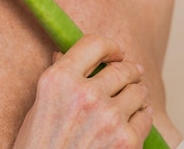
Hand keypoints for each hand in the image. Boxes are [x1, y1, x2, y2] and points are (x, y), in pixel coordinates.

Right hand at [13, 34, 152, 148]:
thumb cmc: (38, 146)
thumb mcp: (40, 105)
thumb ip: (57, 77)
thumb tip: (63, 54)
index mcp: (60, 79)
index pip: (94, 43)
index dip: (109, 47)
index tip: (114, 53)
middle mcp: (85, 94)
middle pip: (121, 68)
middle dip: (129, 70)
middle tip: (132, 72)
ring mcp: (108, 117)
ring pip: (137, 92)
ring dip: (137, 93)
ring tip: (135, 95)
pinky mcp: (126, 141)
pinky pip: (145, 118)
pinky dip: (143, 116)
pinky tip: (138, 116)